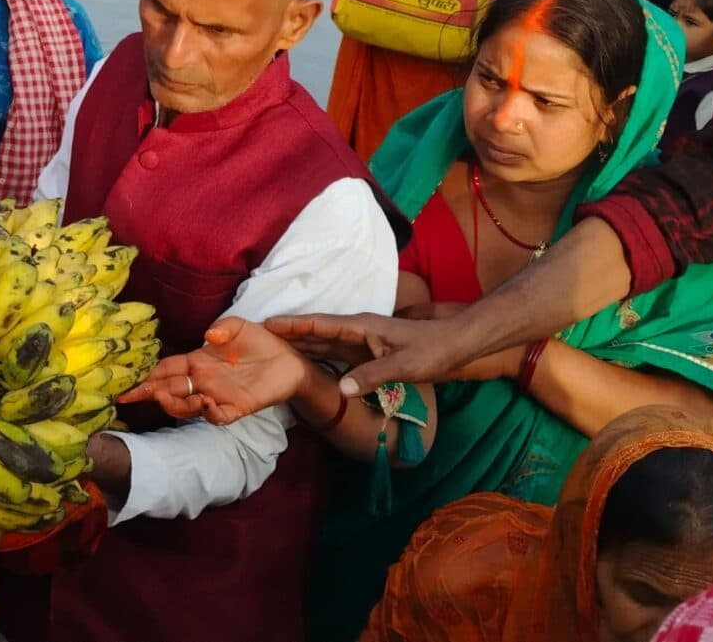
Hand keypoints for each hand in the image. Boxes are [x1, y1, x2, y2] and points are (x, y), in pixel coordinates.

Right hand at [122, 317, 310, 425]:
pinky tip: (206, 404)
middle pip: (170, 391)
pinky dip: (210, 414)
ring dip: (176, 405)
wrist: (291, 359)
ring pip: (188, 407)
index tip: (127, 384)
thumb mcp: (238, 326)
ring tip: (168, 397)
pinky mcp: (239, 407)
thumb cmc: (261, 341)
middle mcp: (204, 381)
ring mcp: (219, 396)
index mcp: (198, 362)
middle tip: (134, 396)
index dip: (147, 376)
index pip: (166, 370)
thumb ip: (222, 327)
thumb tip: (207, 337)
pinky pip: (219, 417)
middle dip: (150, 394)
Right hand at [265, 312, 469, 397]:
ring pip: (323, 343)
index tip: (266, 324)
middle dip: (287, 334)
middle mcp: (356, 331)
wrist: (455, 346)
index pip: (320, 324)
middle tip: (256, 338)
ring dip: (299, 346)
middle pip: (315, 333)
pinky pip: (334, 354)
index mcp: (361, 327)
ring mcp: (361, 342)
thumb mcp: (404, 365)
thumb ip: (372, 375)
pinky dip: (316, 357)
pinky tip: (304, 364)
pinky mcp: (366, 353)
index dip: (293, 325)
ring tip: (271, 350)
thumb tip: (342, 389)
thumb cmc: (432, 350)